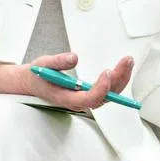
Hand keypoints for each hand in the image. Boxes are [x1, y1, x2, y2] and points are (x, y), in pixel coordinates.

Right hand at [0, 52, 133, 112]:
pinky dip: (118, 80)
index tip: (107, 72)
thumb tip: (75, 57)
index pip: (89, 99)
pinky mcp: (89, 94)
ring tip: (128, 61)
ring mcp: (85, 100)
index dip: (101, 88)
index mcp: (66, 98)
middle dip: (119, 80)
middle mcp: (79, 102)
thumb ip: (58, 61)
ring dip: (121, 79)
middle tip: (126, 61)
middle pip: (105, 97)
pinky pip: (108, 91)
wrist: (31, 83)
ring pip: (109, 95)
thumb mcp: (42, 64)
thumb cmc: (37, 75)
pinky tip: (123, 68)